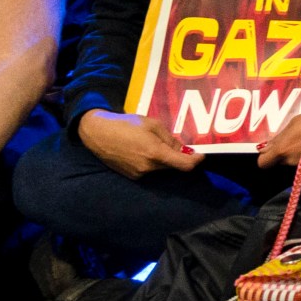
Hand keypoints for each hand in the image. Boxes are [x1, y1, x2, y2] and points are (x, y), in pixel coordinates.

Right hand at [78, 110, 203, 178]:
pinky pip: (150, 170)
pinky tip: (146, 149)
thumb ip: (170, 139)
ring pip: (162, 168)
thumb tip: (184, 150)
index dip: (196, 161)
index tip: (202, 154)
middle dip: (179, 157)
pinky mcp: (131, 176)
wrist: (98, 134)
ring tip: (157, 143)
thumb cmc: (127, 124)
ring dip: (166, 159)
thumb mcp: (152, 125)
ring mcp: (138, 174)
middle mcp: (148, 168)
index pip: (184, 165)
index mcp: (155, 154)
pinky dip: (154, 162)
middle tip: (181, 145)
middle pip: (173, 167)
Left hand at [256, 108, 300, 168]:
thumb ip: (279, 137)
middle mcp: (291, 162)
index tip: (273, 152)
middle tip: (297, 143)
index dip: (266, 158)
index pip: (263, 163)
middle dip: (285, 155)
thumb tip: (266, 148)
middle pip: (281, 163)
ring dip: (299, 157)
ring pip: (295, 165)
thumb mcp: (294, 123)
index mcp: (282, 150)